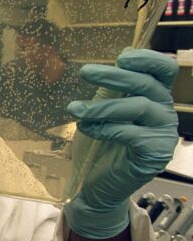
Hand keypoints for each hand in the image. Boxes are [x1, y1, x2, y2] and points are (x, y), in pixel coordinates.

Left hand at [64, 48, 178, 238]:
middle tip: (85, 71)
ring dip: (102, 106)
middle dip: (114, 76)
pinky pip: (131, 134)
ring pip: (138, 107)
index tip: (121, 57)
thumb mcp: (102, 110)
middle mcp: (165, 113)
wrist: (97, 184)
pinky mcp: (155, 154)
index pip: (164, 70)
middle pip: (147, 85)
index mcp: (155, 97)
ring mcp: (163, 134)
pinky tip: (86, 129)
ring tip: (75, 109)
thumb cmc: (99, 145)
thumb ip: (111, 89)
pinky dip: (105, 128)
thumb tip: (116, 57)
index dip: (147, 59)